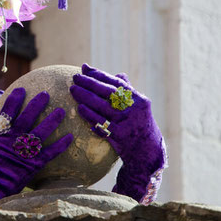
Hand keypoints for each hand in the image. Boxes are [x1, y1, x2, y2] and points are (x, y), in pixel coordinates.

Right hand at [0, 88, 72, 204]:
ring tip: (61, 111)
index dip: (15, 99)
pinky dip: (61, 145)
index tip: (22, 90)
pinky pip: (50, 152)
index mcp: (1, 134)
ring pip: (41, 132)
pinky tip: (70, 137)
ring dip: (52, 120)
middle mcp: (14, 139)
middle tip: (46, 94)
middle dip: (37, 104)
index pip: (8, 111)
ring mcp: (25, 151)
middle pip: (27, 117)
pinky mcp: (34, 163)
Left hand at [70, 64, 165, 202]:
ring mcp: (128, 123)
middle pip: (108, 92)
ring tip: (73, 90)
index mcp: (139, 99)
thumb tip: (118, 73)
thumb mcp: (138, 108)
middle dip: (90, 83)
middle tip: (75, 77)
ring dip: (85, 97)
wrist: (147, 152)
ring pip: (103, 106)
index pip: (116, 83)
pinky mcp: (120, 136)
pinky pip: (101, 123)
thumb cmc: (139, 125)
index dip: (99, 74)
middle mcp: (135, 109)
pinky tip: (79, 108)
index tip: (84, 68)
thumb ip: (128, 91)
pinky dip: (89, 115)